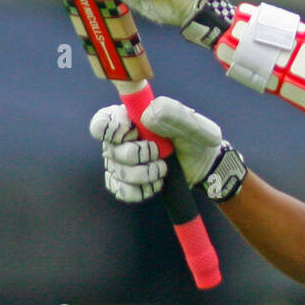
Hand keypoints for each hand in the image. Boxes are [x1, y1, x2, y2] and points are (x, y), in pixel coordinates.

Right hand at [89, 98, 247, 202]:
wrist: (203, 165)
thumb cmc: (196, 138)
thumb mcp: (193, 124)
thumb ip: (174, 114)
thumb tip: (147, 116)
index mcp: (130, 117)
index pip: (101, 122)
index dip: (113, 131)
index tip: (134, 133)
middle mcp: (120, 139)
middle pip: (111, 150)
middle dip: (138, 155)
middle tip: (159, 152)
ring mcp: (120, 162)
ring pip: (117, 172)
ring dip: (144, 174)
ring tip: (163, 169)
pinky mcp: (126, 182)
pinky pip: (121, 191)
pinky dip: (140, 190)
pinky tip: (156, 183)